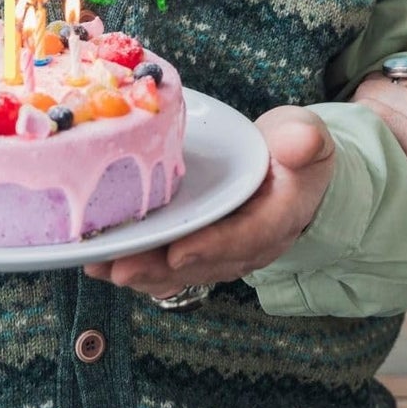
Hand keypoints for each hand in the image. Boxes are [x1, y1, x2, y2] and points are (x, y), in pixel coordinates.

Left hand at [84, 105, 335, 297]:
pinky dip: (138, 264)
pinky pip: (170, 263)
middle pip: (203, 263)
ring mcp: (222, 249)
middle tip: (119, 268)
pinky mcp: (202, 246)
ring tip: (98, 267)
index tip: (178, 250)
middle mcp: (249, 244)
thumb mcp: (307, 135)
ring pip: (181, 270)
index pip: (247, 237)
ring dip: (140, 272)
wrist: (292, 166)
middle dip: (159, 268)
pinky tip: (101, 263)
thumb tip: (301, 142)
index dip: (213, 246)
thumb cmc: (295, 148)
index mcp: (279, 218)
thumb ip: (304, 140)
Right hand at [354, 72, 406, 258]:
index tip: (358, 129)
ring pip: (400, 74)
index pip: (364, 99)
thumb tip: (365, 125)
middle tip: (376, 122)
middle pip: (377, 81)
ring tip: (402, 115)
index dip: (356, 114)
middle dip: (371, 100)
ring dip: (395, 91)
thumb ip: (386, 144)